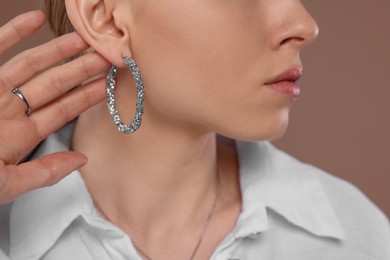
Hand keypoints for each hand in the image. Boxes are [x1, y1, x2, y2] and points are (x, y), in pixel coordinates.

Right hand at [0, 10, 109, 203]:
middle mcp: (10, 110)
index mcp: (21, 134)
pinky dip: (13, 32)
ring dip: (57, 51)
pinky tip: (35, 18)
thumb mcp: (8, 182)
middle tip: (108, 56)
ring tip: (84, 39)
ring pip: (31, 66)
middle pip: (54, 85)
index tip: (108, 84)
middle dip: (81, 70)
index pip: (63, 110)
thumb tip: (81, 160)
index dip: (87, 96)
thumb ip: (45, 172)